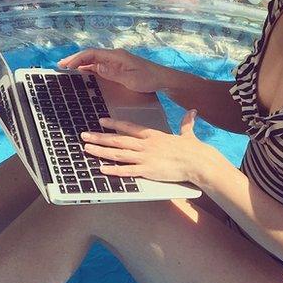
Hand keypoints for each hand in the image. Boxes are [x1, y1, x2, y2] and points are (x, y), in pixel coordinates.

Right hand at [56, 48, 166, 93]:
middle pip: (91, 55)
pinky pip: (100, 65)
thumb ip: (112, 73)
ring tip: (67, 68)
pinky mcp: (118, 67)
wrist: (162, 79)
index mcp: (116, 56)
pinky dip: (89, 68)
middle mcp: (114, 56)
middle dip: (75, 59)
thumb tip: (96, 67)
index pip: (92, 54)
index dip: (78, 58)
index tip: (66, 65)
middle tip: (61, 65)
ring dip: (81, 63)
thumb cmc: (148, 78)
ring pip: (94, 60)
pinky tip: (83, 72)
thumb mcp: (130, 78)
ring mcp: (116, 61)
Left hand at [81, 110, 212, 182]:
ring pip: (118, 153)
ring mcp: (145, 158)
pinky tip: (101, 169)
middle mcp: (145, 144)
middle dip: (99, 137)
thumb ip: (187, 123)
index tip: (100, 121)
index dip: (113, 124)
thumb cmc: (193, 149)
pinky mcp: (148, 171)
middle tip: (84, 135)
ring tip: (87, 149)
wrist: (198, 161)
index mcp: (152, 135)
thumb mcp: (188, 134)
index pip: (128, 127)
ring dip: (101, 151)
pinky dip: (113, 170)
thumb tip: (193, 112)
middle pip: (118, 140)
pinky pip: (127, 171)